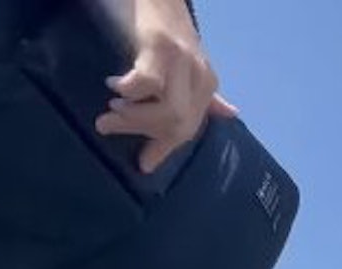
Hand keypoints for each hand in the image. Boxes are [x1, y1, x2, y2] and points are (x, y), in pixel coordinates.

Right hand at [93, 0, 237, 173]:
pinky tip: (115, 85)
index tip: (144, 165)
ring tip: (112, 109)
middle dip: (144, 134)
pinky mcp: (163, 48)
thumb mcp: (190, 66)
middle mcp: (200, 78)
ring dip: (134, 117)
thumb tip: (230, 114)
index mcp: (207, 87)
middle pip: (179, 126)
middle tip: (111, 127)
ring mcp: (183, 64)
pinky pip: (148, 84)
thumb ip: (207, 94)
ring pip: (168, 112)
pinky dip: (130, 91)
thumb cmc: (167, 31)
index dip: (165, 149)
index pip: (189, 129)